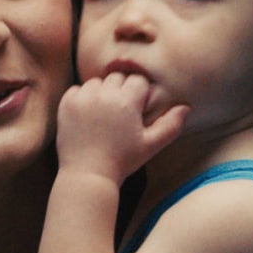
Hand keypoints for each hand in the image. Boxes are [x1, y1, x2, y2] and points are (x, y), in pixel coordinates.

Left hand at [55, 70, 185, 183]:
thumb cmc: (122, 161)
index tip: (136, 110)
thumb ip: (171, 125)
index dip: (139, 94)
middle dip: (120, 91)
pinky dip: (82, 98)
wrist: (88, 175)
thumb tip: (186, 107)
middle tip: (119, 114)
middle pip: (117, 78)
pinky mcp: (67, 104)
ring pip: (97, 82)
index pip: (137, 81)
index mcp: (127, 102)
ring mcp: (83, 98)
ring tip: (103, 115)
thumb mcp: (151, 145)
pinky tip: (87, 116)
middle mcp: (104, 95)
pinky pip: (77, 89)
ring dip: (101, 93)